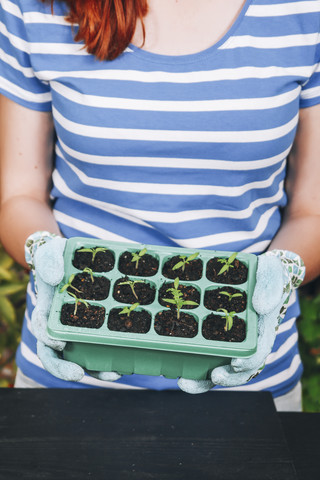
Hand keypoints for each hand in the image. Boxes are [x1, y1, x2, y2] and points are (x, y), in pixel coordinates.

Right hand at [27, 232, 120, 382]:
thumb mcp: (51, 252)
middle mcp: (58, 327)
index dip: (47, 340)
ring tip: (113, 374)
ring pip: (79, 358)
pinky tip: (125, 363)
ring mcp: (75, 332)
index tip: (59, 344)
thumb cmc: (58, 257)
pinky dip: (110, 359)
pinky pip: (99, 349)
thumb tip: (55, 278)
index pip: (41, 330)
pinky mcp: (93, 331)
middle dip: (63, 368)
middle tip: (77, 374)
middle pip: (54, 355)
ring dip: (94, 370)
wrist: (70, 259)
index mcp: (46, 310)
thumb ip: (49, 261)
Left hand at [178, 250, 304, 393]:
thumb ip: (269, 287)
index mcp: (262, 331)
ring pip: (219, 368)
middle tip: (211, 376)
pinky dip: (191, 361)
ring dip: (203, 379)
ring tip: (184, 381)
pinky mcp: (216, 337)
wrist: (259, 274)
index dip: (248, 362)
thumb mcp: (272, 273)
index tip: (236, 363)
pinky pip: (204, 353)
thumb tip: (259, 306)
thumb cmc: (267, 274)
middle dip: (225, 378)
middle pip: (239, 371)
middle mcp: (248, 342)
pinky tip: (175, 363)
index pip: (258, 353)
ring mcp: (232, 342)